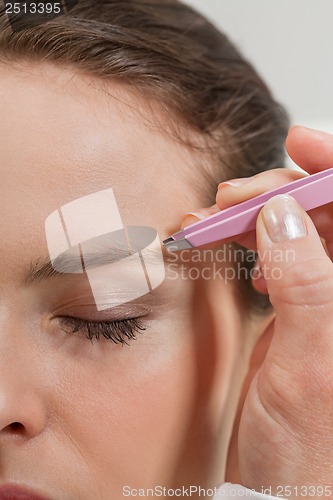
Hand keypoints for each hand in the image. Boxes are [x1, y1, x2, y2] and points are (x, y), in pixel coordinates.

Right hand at [182, 126, 332, 497]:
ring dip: (257, 214)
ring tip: (218, 220)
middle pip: (325, 211)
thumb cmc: (310, 446)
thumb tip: (283, 215)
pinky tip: (238, 248)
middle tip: (229, 197)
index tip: (296, 140)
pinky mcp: (299, 305)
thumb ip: (307, 283)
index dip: (331, 169)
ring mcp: (325, 295)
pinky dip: (252, 240)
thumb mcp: (312, 365)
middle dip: (279, 191)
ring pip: (298, 228)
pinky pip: (279, 254)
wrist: (283, 486)